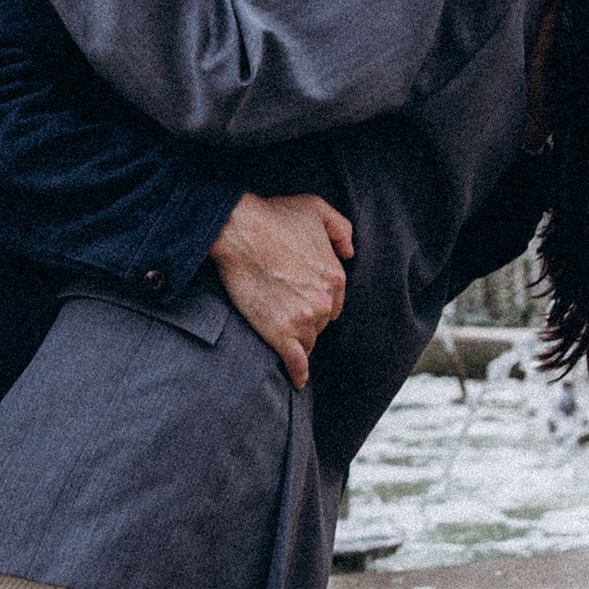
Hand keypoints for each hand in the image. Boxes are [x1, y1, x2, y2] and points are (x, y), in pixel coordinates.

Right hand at [210, 189, 354, 390]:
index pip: (334, 303)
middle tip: (285, 310)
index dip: (317, 301)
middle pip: (321, 323)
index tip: (302, 300)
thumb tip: (350, 253)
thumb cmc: (273, 215)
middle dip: (307, 319)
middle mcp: (324, 301)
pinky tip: (296, 380)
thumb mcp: (316, 208)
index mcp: (336, 276)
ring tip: (280, 333)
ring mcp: (303, 319)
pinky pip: (295, 362)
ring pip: (308, 341)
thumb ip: (341, 229)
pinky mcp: (280, 333)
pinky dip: (297, 373)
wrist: (238, 230)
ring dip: (297, 339)